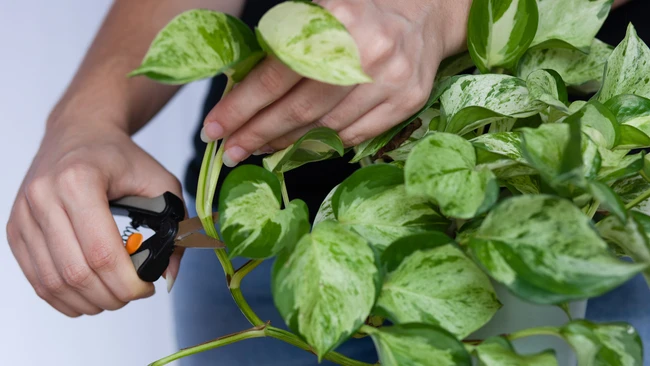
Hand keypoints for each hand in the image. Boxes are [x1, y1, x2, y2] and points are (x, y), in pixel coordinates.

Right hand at [6, 120, 183, 316]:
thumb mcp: (160, 182)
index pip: (101, 252)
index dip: (127, 282)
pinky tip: (89, 295)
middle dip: (111, 296)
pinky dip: (64, 297)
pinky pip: (36, 279)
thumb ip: (174, 226)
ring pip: (53, 282)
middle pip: (76, 273)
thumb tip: (169, 274)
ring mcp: (24, 214)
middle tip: (133, 294)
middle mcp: (44, 196)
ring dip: (88, 301)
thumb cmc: (120, 157)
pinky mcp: (16, 229)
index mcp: (79, 181)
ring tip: (114, 295)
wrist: (80, 132)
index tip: (147, 288)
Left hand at [200, 0, 470, 166]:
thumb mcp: (317, 9)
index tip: (215, 127)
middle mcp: (368, 52)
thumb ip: (284, 45)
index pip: (278, 75)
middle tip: (230, 151)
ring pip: (326, 127)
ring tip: (260, 147)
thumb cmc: (359, 8)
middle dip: (258, 133)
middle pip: (301, 109)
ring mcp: (392, 80)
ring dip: (286, 143)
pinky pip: (355, 135)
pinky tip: (301, 143)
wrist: (424, 11)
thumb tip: (242, 93)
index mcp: (337, 19)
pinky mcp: (408, 101)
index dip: (242, 106)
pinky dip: (323, 142)